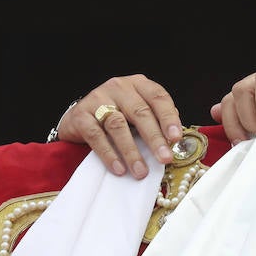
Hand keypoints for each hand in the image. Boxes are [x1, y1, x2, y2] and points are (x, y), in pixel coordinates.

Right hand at [54, 75, 181, 178]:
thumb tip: (173, 138)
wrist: (79, 118)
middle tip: (164, 158)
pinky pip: (97, 136)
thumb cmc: (115, 115)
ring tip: (141, 171)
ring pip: (118, 125)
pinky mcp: (81, 116)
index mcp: (138, 84)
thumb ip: (155, 119)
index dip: (168, 118)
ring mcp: (98, 99)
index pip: (158, 97)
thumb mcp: (136, 112)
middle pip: (140, 112)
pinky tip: (119, 169)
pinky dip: (109, 154)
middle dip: (154, 138)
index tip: (176, 138)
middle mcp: (118, 87)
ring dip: (132, 151)